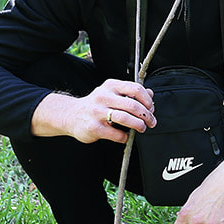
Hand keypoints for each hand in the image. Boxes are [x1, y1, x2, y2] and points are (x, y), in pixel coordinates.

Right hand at [30, 78, 153, 143]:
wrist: (72, 115)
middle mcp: (103, 97)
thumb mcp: (112, 93)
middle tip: (151, 122)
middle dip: (146, 115)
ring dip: (138, 125)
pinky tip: (125, 137)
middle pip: (133, 105)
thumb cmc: (97, 105)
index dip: (147, 100)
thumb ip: (131, 93)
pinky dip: (125, 137)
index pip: (135, 89)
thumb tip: (151, 94)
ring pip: (125, 118)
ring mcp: (97, 112)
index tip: (151, 108)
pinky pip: (116, 134)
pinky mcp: (94, 127)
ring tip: (142, 128)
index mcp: (111, 86)